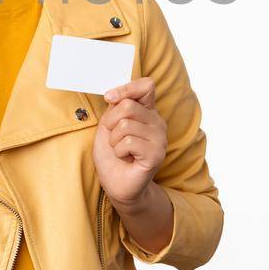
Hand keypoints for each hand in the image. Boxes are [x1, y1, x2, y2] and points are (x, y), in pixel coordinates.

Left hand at [92, 77, 166, 206]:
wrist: (117, 184)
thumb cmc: (112, 155)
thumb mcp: (109, 125)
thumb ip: (115, 107)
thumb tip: (114, 95)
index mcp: (147, 112)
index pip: (146, 86)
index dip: (126, 88)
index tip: (109, 98)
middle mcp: (157, 123)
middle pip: (128, 105)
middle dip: (111, 122)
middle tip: (113, 138)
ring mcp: (159, 139)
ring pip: (125, 125)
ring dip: (114, 140)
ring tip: (121, 150)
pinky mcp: (156, 154)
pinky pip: (128, 142)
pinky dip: (118, 151)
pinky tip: (126, 158)